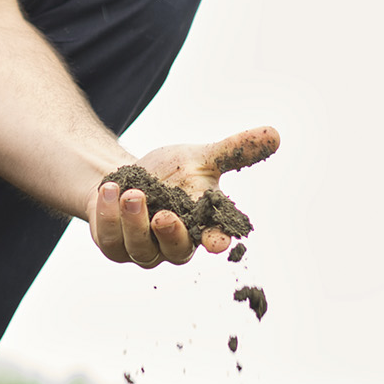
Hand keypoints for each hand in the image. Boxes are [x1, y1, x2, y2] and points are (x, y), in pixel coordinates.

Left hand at [88, 126, 279, 267]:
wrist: (126, 177)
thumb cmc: (170, 173)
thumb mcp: (202, 157)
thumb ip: (235, 151)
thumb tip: (274, 133)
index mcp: (201, 227)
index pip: (214, 240)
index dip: (216, 241)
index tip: (217, 241)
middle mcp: (173, 243)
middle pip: (176, 250)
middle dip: (171, 233)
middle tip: (165, 214)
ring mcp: (142, 248)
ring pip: (140, 247)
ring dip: (135, 220)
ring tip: (132, 192)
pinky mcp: (113, 244)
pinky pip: (110, 238)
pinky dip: (109, 215)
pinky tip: (109, 190)